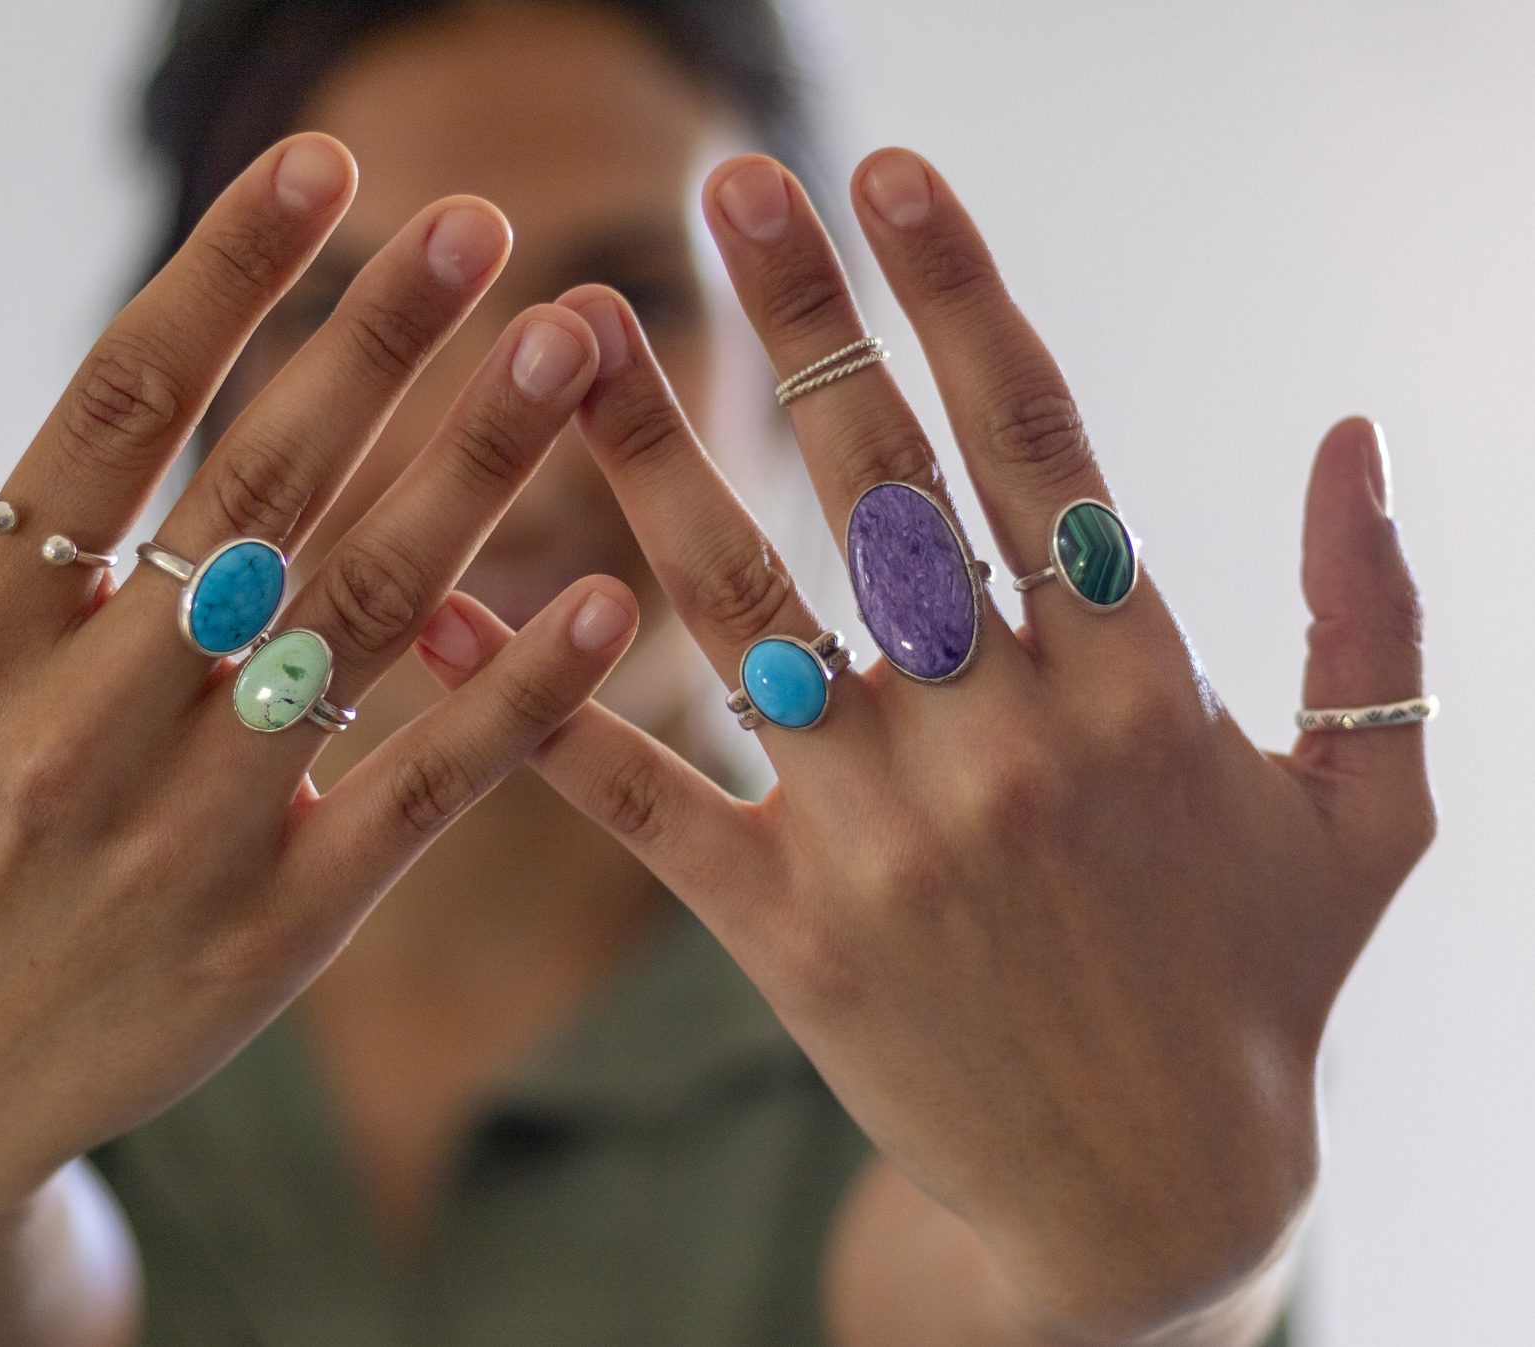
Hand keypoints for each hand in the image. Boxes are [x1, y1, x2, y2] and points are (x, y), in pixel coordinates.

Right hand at [0, 132, 635, 1239]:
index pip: (112, 416)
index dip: (226, 280)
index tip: (325, 168)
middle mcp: (85, 722)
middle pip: (261, 497)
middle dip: (381, 347)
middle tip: (488, 229)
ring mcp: (192, 831)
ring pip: (359, 620)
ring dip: (475, 474)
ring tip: (568, 353)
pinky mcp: (280, 930)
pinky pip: (417, 797)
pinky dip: (515, 704)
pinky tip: (601, 601)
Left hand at [423, 149, 1433, 1337]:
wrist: (1152, 1199)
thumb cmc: (1256, 986)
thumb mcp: (1366, 806)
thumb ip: (1374, 616)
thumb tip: (1358, 434)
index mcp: (1140, 687)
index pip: (1037, 444)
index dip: (959, 293)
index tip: (890, 172)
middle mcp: (1005, 742)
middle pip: (880, 491)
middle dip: (806, 319)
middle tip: (727, 186)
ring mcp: (885, 839)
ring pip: (746, 613)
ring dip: (651, 460)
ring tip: (566, 337)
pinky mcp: (786, 933)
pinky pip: (650, 799)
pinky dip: (545, 706)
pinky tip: (456, 604)